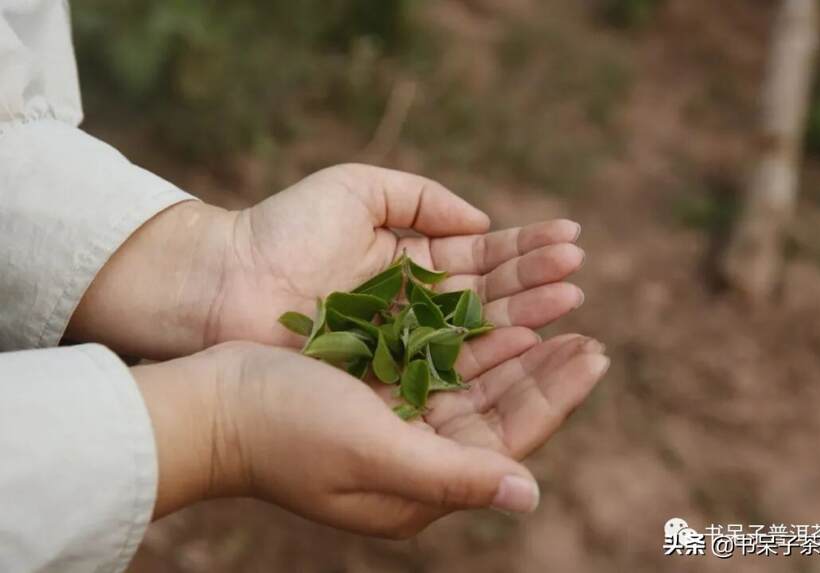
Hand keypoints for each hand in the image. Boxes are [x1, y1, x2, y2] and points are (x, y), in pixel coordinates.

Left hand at [69, 164, 584, 358]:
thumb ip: (422, 197)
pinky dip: (488, 356)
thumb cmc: (284, 230)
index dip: (525, 251)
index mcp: (408, 261)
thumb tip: (483, 220)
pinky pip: (446, 368)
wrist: (221, 284)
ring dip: (526, 319)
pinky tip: (528, 342)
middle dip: (535, 287)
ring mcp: (402, 346)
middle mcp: (412, 307)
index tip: (572, 242)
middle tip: (582, 279)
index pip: (480, 257)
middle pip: (487, 297)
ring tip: (572, 305)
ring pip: (476, 335)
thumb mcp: (358, 189)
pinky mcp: (388, 380)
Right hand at [133, 328, 607, 536]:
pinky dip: (471, 342)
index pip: (510, 439)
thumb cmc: (286, 430)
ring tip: (555, 316)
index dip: (556, 396)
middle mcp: (417, 459)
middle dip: (545, 370)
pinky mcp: (377, 395)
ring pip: (474, 385)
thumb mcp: (374, 452)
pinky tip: (496, 319)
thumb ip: (452, 476)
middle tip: (588, 330)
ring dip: (514, 350)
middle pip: (499, 411)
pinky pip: (441, 366)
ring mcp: (397, 426)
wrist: (212, 405)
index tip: (594, 353)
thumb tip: (530, 496)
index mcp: (423, 485)